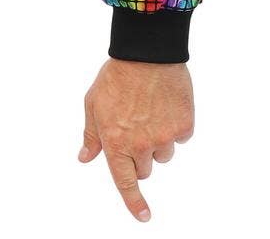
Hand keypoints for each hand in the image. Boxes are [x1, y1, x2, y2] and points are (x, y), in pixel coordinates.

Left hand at [79, 57, 194, 222]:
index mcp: (115, 140)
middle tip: (133, 129)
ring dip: (156, 142)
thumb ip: (91, 135)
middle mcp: (141, 144)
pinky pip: (180, 138)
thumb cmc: (116, 77)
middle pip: (144, 169)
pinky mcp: (184, 127)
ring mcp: (164, 137)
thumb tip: (85, 157)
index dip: (133, 201)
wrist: (146, 54)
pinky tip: (164, 106)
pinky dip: (173, 127)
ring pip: (163, 155)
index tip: (143, 216)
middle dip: (139, 156)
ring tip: (148, 112)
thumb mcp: (93, 103)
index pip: (125, 180)